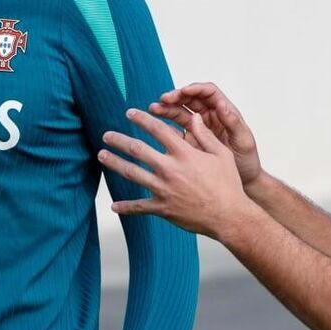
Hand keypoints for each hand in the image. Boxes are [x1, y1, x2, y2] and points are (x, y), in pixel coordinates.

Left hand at [100, 109, 256, 240]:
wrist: (229, 216)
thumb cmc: (228, 184)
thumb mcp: (221, 154)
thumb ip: (205, 136)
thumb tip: (195, 118)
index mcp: (184, 153)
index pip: (157, 129)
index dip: (142, 118)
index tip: (130, 113)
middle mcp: (169, 169)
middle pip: (137, 149)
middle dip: (119, 140)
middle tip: (107, 135)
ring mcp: (163, 189)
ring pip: (131, 173)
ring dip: (114, 162)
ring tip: (101, 155)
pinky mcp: (162, 208)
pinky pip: (139, 207)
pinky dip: (125, 207)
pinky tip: (113, 206)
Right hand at [148, 82, 263, 188]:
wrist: (243, 181)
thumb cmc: (247, 160)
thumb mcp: (243, 141)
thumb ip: (232, 123)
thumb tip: (221, 104)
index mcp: (225, 112)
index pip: (209, 93)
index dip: (195, 89)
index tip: (183, 91)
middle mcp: (211, 116)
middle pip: (191, 99)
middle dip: (177, 96)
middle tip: (164, 99)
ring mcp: (199, 127)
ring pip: (181, 111)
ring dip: (167, 108)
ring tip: (154, 108)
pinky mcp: (190, 139)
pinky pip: (176, 128)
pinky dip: (165, 124)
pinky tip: (154, 124)